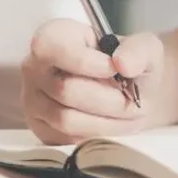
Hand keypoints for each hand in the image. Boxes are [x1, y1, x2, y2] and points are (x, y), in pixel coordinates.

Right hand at [21, 19, 164, 144]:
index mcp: (53, 37)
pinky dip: (96, 136)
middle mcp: (34, 68)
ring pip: (66, 119)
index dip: (86, 63)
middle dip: (107, 99)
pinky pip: (66, 140)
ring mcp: (33, 101)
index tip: (114, 69)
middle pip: (64, 90)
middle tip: (130, 100)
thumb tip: (122, 63)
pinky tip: (111, 125)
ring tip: (125, 114)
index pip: (53, 49)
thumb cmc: (129, 67)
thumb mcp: (144, 49)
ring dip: (105, 121)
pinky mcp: (41, 129)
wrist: (129, 94)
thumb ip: (138, 50)